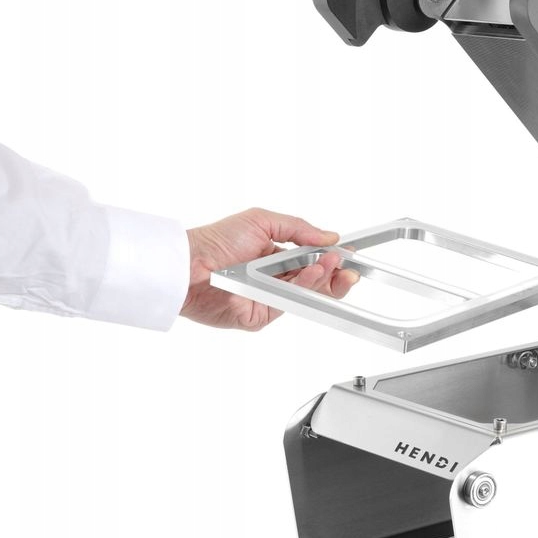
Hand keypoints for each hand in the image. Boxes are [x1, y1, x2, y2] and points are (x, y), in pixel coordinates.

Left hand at [182, 208, 357, 330]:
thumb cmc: (216, 240)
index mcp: (276, 259)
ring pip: (306, 294)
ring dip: (322, 279)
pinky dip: (301, 290)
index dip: (333, 261)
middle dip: (335, 275)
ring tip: (330, 264)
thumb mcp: (261, 221)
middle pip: (316, 284)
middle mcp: (275, 281)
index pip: (314, 263)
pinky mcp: (261, 316)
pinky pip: (289, 305)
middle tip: (346, 266)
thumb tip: (329, 236)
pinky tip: (309, 275)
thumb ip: (298, 228)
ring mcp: (269, 299)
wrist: (189, 264)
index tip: (348, 256)